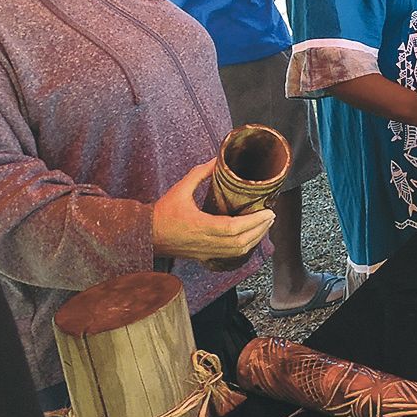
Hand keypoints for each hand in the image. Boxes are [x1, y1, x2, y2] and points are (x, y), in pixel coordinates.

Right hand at [152, 160, 274, 261]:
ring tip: (265, 225)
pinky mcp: (204, 257)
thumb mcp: (180, 188)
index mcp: (200, 225)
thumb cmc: (161, 212)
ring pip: (237, 252)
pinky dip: (244, 248)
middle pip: (241, 242)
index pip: (234, 228)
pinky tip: (251, 237)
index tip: (268, 212)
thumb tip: (218, 159)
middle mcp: (205, 242)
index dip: (255, 222)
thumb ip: (200, 173)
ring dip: (255, 239)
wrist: (145, 235)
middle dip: (260, 229)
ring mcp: (205, 252)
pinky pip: (230, 256)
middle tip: (271, 216)